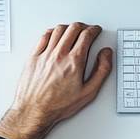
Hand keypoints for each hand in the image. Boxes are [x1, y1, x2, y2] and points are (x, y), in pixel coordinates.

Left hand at [0, 23, 112, 138]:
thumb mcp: (88, 92)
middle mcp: (59, 54)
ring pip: (59, 30)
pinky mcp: (34, 57)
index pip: (86, 36)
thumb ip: (101, 70)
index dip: (94, 30)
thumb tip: (106, 54)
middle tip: (87, 29)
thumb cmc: (58, 105)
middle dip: (83, 26)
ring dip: (69, 27)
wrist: (34, 111)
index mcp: (74, 61)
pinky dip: (52, 31)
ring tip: (73, 30)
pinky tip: (55, 34)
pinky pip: (44, 36)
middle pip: (73, 29)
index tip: (96, 30)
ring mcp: (45, 54)